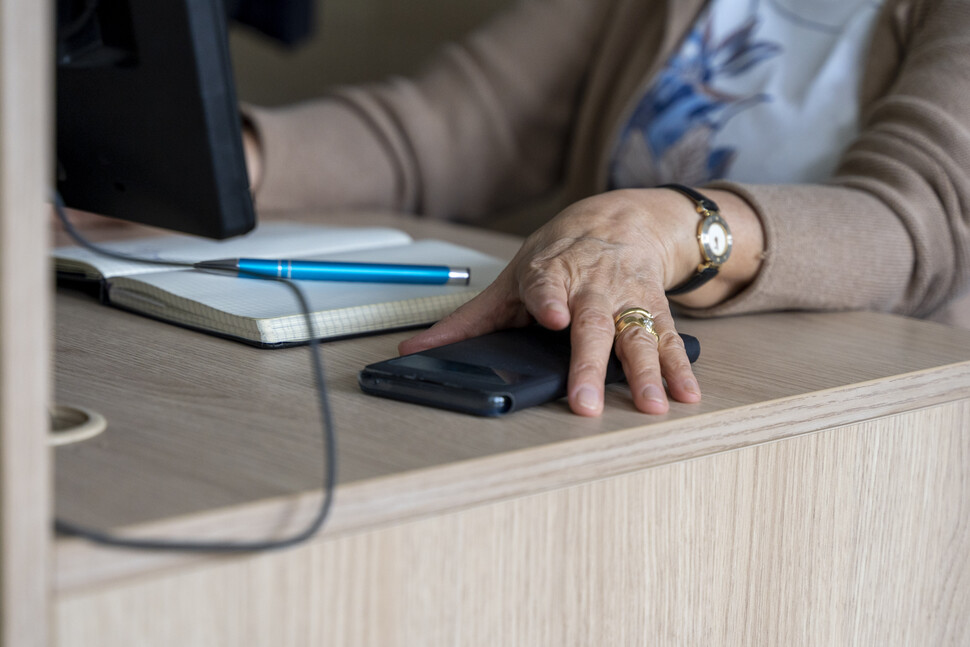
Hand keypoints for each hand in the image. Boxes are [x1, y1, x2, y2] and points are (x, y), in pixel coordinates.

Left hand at [401, 188, 761, 414]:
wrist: (620, 218)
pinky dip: (678, 368)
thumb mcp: (510, 280)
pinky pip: (667, 340)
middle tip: (585, 400)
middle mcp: (590, 286)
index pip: (545, 286)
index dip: (548, 300)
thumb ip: (467, 322)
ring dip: (645, 373)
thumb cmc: (558, 254)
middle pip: (591, 325)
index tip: (552, 316)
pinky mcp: (654, 308)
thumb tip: (412, 352)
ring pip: (636, 335)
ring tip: (652, 406)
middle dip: (589, 362)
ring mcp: (626, 297)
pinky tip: (686, 394)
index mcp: (550, 274)